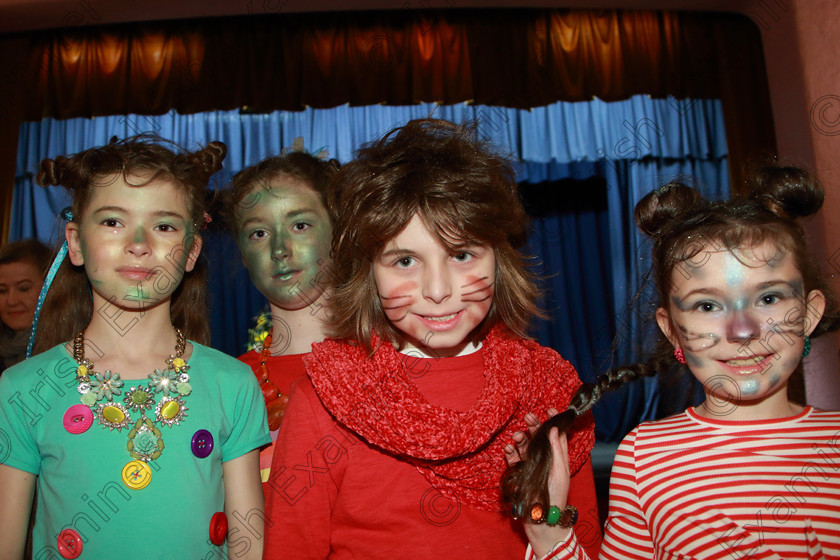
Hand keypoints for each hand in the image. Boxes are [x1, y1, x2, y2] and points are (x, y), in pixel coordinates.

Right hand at [504, 410, 573, 558]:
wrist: (542, 517)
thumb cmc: (555, 495)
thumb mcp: (560, 470)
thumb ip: (557, 449)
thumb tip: (554, 428)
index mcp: (557, 457)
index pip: (556, 435)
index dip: (553, 421)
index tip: (549, 409)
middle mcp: (544, 459)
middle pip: (538, 437)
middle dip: (533, 425)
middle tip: (528, 416)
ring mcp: (531, 465)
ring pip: (525, 445)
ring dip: (521, 438)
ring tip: (518, 436)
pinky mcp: (519, 472)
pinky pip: (513, 458)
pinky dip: (510, 451)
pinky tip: (508, 448)